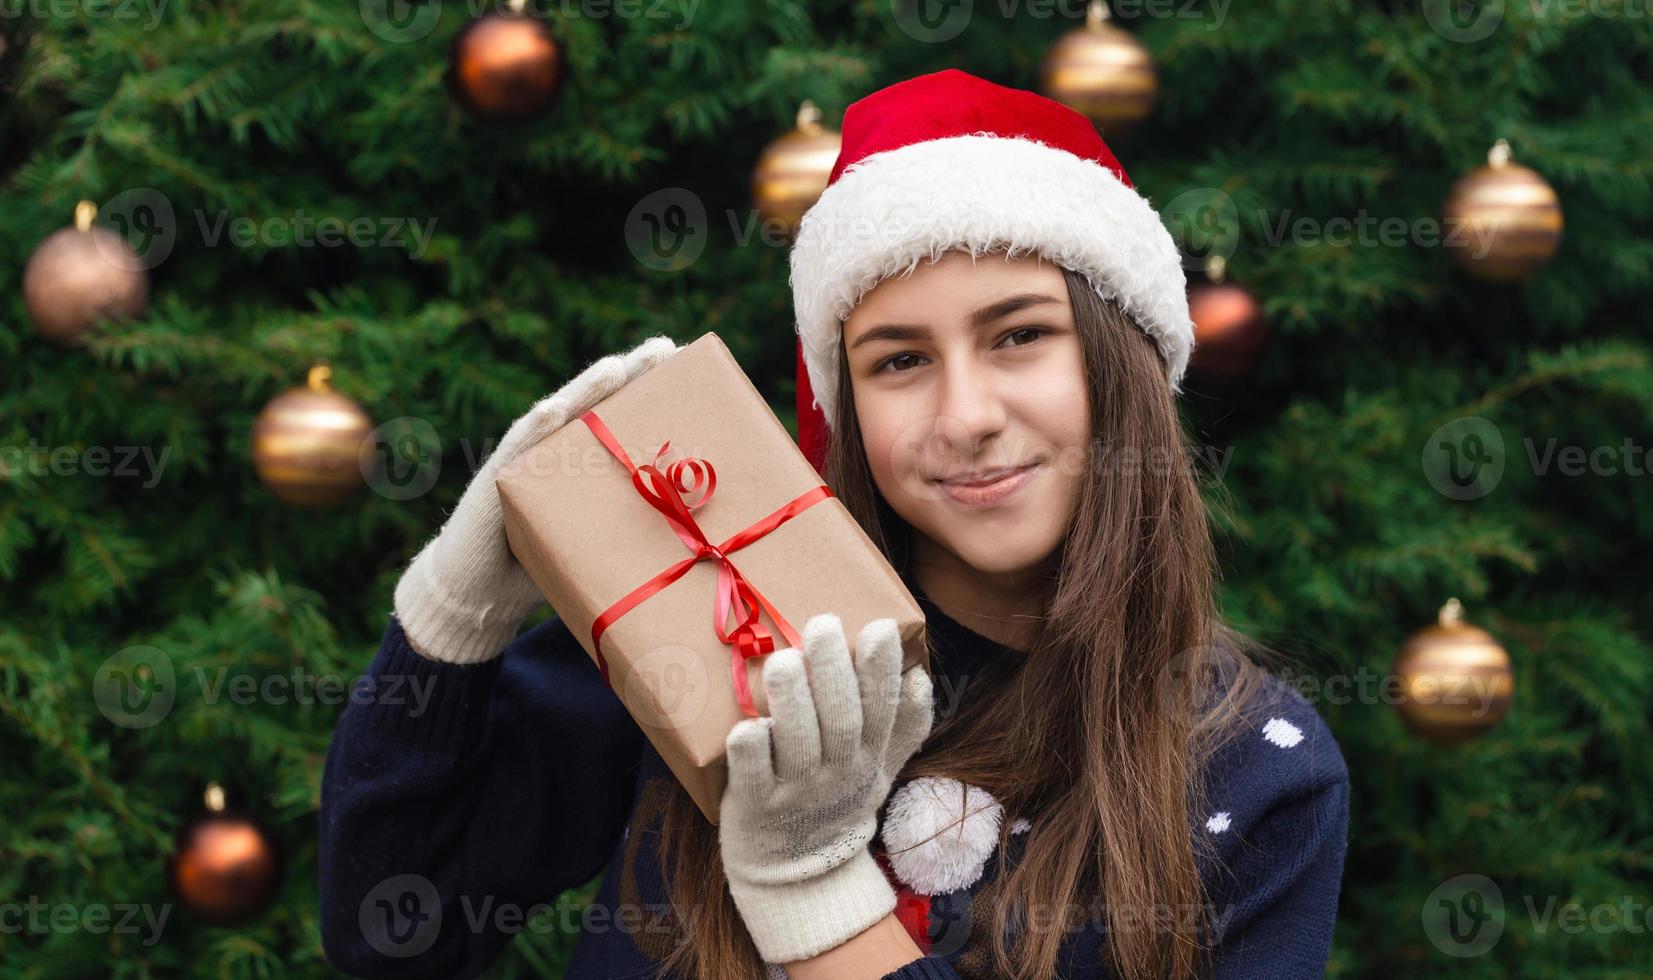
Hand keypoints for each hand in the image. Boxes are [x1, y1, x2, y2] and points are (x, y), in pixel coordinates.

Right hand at [392, 334, 679, 663]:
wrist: (476, 596)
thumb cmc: (537, 569)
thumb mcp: (593, 544)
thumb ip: (626, 528)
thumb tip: (696, 539)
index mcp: (581, 461)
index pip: (619, 416)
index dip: (649, 390)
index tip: (685, 363)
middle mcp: (554, 450)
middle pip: (596, 405)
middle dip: (629, 374)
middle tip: (663, 347)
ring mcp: (523, 460)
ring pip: (559, 416)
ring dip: (586, 390)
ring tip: (615, 367)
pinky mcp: (494, 480)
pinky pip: (517, 450)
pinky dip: (536, 428)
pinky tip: (553, 408)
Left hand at [719, 612, 933, 964]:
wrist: (799, 876)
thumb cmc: (838, 802)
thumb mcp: (881, 769)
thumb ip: (903, 725)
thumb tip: (920, 676)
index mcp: (867, 758)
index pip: (881, 709)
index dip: (881, 669)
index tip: (880, 627)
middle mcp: (836, 774)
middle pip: (841, 721)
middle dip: (833, 672)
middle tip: (822, 624)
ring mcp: (796, 792)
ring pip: (798, 743)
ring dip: (792, 701)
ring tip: (781, 660)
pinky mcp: (755, 807)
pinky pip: (753, 777)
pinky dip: (751, 753)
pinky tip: (746, 726)